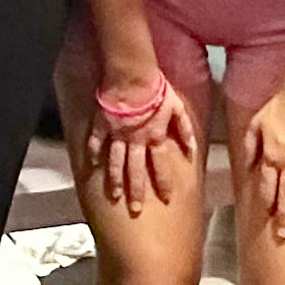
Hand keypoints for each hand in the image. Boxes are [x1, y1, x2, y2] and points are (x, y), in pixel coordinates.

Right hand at [75, 61, 198, 218]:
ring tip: (115, 195)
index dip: (164, 183)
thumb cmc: (157, 88)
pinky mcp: (103, 124)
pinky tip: (92, 164)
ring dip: (116, 180)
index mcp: (155, 137)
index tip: (166, 198)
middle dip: (137, 191)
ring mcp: (117, 134)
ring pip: (116, 162)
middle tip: (135, 209)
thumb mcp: (177, 107)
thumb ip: (185, 129)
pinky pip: (97, 142)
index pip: (161, 166)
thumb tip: (191, 149)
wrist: (132, 75)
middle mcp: (136, 141)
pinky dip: (94, 153)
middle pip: (136, 171)